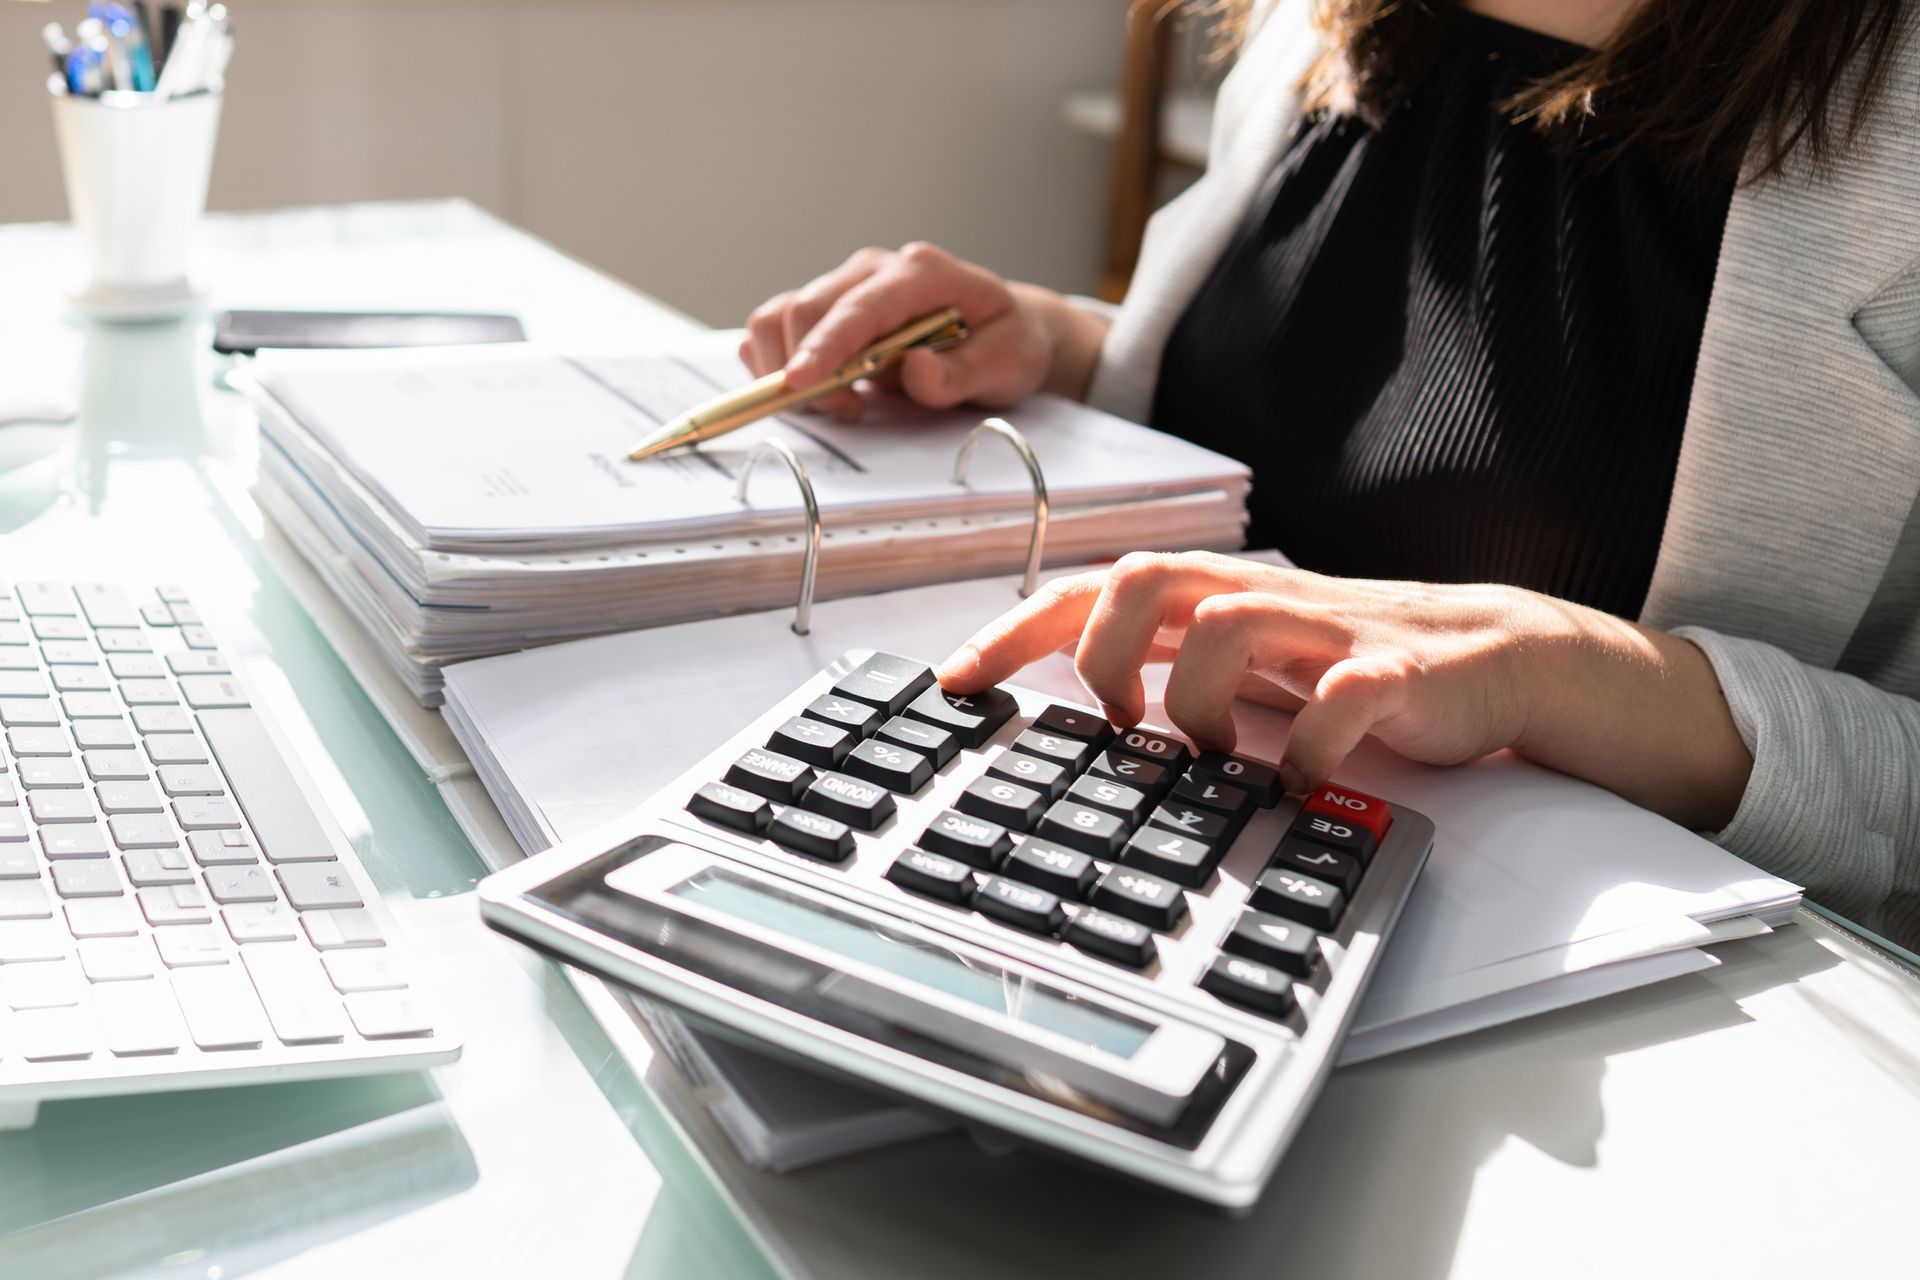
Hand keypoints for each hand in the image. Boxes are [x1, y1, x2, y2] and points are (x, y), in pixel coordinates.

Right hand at [739, 242, 1106, 420]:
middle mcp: (876, 269)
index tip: (799, 382)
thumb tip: (916, 371)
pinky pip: (776, 328)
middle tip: (847, 411)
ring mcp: (848, 285)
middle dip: (807, 370)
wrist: (1004, 330)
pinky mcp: (829, 308)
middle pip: (807, 308)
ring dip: (787, 367)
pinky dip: (778, 363)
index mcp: (922, 273)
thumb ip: (962, 373)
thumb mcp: (1007, 363)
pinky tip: (821, 387)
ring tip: (841, 402)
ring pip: (780, 316)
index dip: (825, 345)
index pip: (860, 307)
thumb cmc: (1006, 342)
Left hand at [936, 551, 1752, 827]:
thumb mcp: (1245, 666)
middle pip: (1148, 578)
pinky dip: (1311, 745)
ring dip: (1198, 701)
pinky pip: (1345, 696)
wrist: (1495, 657)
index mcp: (1215, 599)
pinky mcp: (1398, 671)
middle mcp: (1260, 601)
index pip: (1094, 589)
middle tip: (1114, 721)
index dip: (1017, 629)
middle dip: (1103, 650)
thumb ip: (1169, 670)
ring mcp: (1328, 629)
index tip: (954, 682)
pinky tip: (1301, 783)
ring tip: (1208, 759)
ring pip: (1230, 624)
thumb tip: (1072, 709)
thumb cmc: (1353, 665)